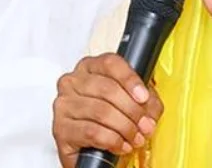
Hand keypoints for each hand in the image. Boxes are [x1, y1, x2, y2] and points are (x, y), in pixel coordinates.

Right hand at [52, 53, 163, 167]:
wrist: (90, 149)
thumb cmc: (109, 119)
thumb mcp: (132, 102)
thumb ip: (146, 101)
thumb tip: (150, 109)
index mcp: (91, 67)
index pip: (110, 63)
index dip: (130, 79)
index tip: (144, 97)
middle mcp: (73, 81)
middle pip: (108, 89)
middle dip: (133, 110)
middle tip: (145, 125)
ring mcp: (64, 104)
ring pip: (101, 111)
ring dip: (125, 127)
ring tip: (135, 137)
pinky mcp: (60, 128)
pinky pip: (92, 132)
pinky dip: (112, 140)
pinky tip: (120, 145)